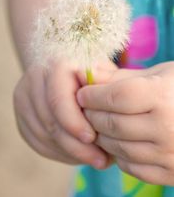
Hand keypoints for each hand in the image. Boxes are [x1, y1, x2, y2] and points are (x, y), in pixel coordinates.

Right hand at [14, 59, 109, 168]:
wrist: (64, 67)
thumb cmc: (91, 72)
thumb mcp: (103, 73)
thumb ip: (106, 89)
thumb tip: (112, 114)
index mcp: (56, 65)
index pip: (58, 99)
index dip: (74, 123)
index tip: (93, 139)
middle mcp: (35, 78)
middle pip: (50, 121)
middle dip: (76, 145)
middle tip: (100, 160)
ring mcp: (24, 97)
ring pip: (43, 135)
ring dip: (69, 152)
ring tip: (94, 158)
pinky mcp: (22, 115)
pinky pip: (37, 142)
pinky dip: (59, 153)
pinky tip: (77, 155)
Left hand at [77, 62, 173, 184]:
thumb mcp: (155, 75)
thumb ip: (120, 77)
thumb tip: (87, 74)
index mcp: (163, 96)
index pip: (117, 96)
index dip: (93, 95)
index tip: (82, 94)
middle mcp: (167, 127)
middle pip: (113, 123)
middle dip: (92, 115)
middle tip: (86, 109)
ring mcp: (170, 153)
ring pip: (118, 148)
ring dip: (101, 136)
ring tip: (99, 124)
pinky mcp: (171, 173)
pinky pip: (131, 167)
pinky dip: (118, 155)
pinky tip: (119, 141)